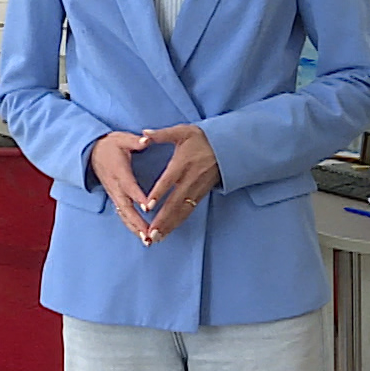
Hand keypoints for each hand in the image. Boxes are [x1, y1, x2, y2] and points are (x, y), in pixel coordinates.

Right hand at [89, 131, 152, 242]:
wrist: (91, 152)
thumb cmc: (110, 145)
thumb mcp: (122, 139)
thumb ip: (135, 141)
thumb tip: (146, 139)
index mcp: (119, 172)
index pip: (130, 186)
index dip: (139, 197)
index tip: (148, 207)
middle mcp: (116, 187)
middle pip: (126, 207)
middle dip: (137, 222)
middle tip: (148, 235)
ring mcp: (114, 194)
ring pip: (124, 214)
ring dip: (134, 228)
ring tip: (147, 241)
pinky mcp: (115, 198)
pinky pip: (123, 214)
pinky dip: (131, 226)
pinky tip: (142, 236)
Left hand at [140, 125, 220, 242]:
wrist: (226, 147)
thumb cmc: (202, 138)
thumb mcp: (182, 131)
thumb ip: (161, 134)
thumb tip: (143, 134)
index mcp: (182, 164)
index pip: (168, 181)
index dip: (159, 194)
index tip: (148, 206)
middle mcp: (189, 180)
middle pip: (174, 203)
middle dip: (162, 220)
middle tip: (150, 233)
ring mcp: (196, 189)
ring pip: (181, 211)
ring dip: (169, 226)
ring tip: (156, 238)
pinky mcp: (200, 195)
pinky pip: (187, 212)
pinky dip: (177, 223)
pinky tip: (167, 232)